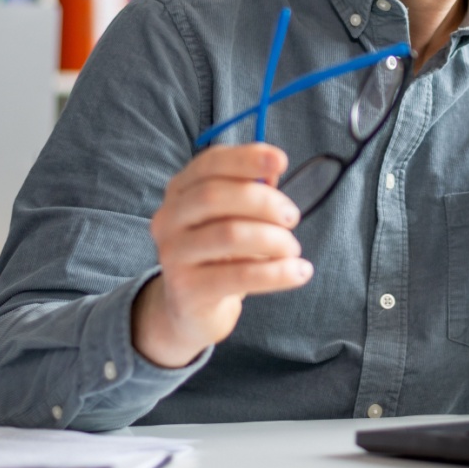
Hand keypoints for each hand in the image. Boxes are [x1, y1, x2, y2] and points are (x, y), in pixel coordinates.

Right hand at [133, 143, 312, 367]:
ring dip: (273, 239)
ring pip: (229, 234)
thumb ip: (252, 189)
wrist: (191, 308)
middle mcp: (169, 219)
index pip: (209, 164)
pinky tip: (300, 272)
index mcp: (180, 191)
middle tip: (292, 216)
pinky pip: (239, 276)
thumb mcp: (234, 216)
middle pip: (214, 196)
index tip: (281, 161)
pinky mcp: (187, 291)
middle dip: (263, 201)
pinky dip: (277, 273)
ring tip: (293, 248)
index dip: (246, 158)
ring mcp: (173, 255)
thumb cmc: (220, 253)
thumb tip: (273, 167)